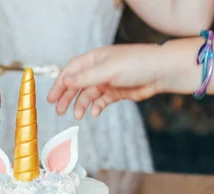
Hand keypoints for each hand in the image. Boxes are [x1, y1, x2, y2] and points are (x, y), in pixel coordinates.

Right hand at [48, 44, 162, 118]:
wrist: (162, 72)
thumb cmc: (138, 64)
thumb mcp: (108, 70)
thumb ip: (85, 77)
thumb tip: (65, 81)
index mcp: (95, 59)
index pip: (71, 70)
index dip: (60, 83)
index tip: (51, 97)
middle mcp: (100, 69)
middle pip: (77, 84)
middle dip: (67, 97)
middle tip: (58, 110)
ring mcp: (108, 81)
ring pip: (88, 95)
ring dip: (81, 105)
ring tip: (77, 115)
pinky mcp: (117, 92)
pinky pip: (101, 101)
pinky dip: (96, 107)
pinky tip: (94, 113)